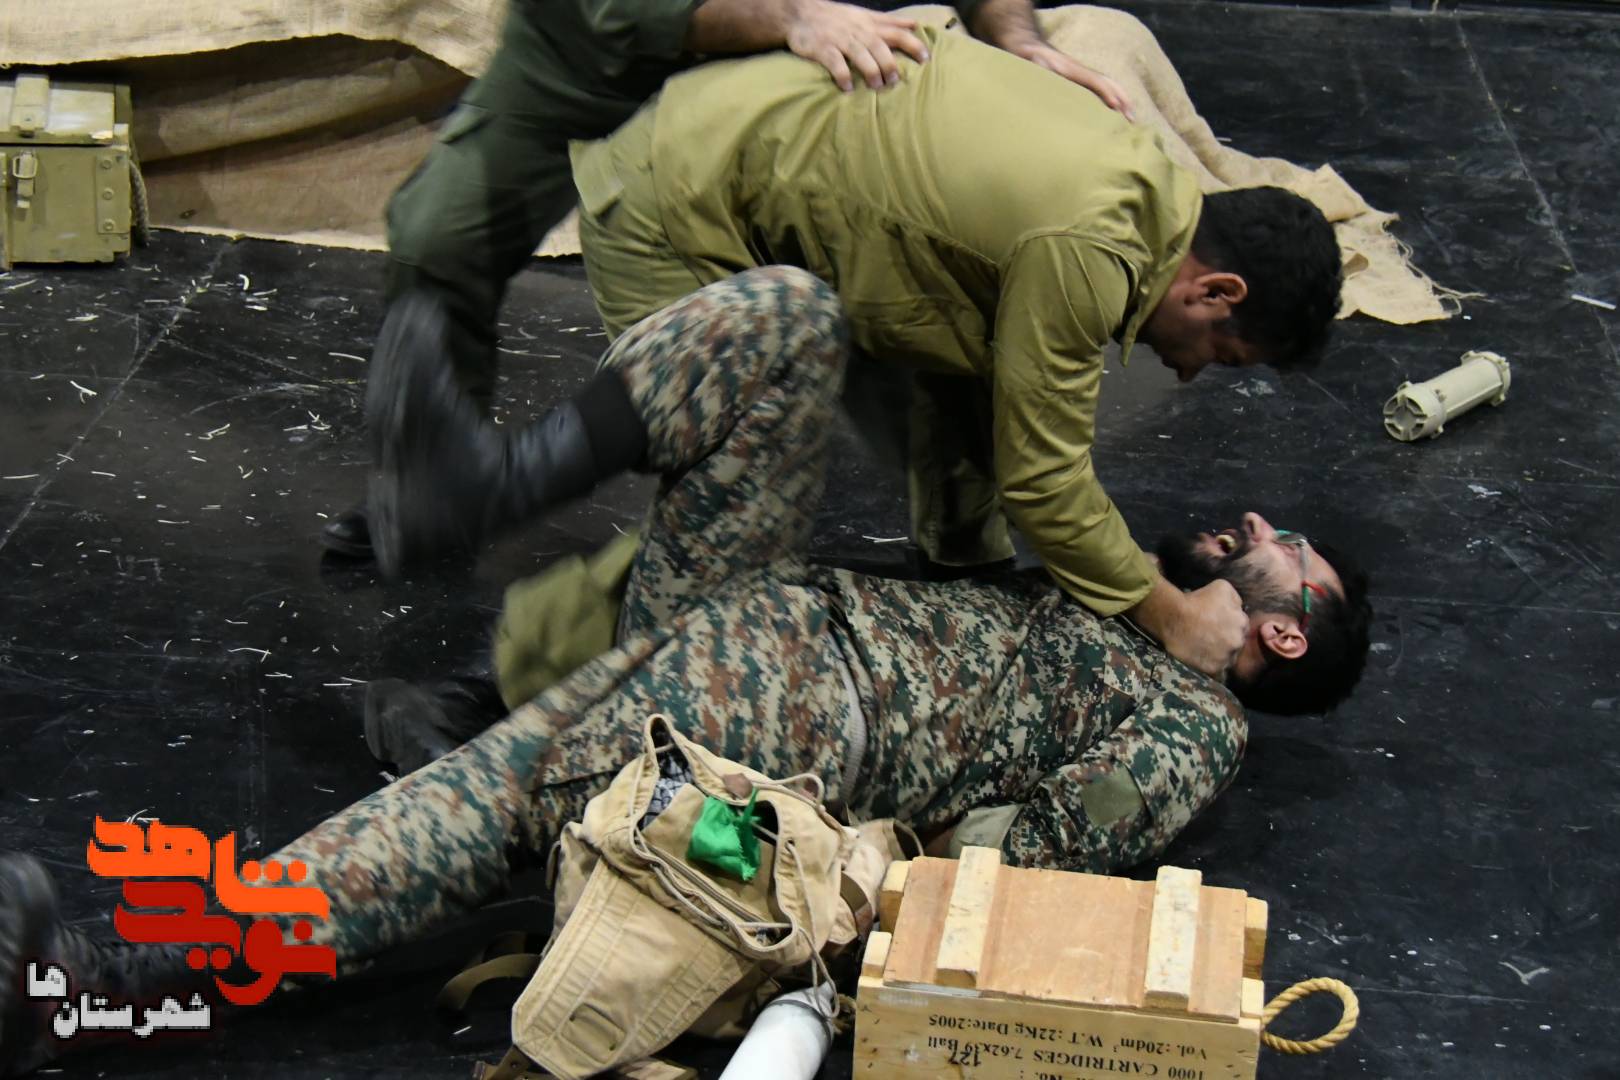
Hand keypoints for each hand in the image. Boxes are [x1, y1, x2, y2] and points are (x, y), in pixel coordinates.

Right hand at [786, 1, 929, 92]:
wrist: (800, 13)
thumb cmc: (836, 18)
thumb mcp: (865, 15)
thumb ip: (889, 21)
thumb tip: (915, 23)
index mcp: (870, 23)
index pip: (897, 31)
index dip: (913, 44)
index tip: (926, 59)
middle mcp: (858, 31)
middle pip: (880, 46)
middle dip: (890, 64)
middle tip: (895, 81)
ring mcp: (840, 39)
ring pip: (860, 54)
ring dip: (870, 71)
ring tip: (876, 86)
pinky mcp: (823, 49)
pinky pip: (835, 63)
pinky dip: (843, 76)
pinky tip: (848, 88)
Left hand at [1001, 38, 1134, 120]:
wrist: (1028, 50)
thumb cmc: (1032, 60)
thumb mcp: (1037, 64)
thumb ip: (1044, 67)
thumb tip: (1050, 72)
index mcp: (1075, 71)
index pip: (1098, 82)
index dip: (1107, 93)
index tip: (1116, 107)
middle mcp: (1083, 74)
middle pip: (1110, 85)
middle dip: (1124, 100)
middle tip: (1133, 119)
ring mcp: (1082, 79)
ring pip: (1108, 88)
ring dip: (1121, 102)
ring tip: (1130, 119)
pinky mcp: (1079, 85)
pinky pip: (1100, 92)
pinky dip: (1110, 102)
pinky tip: (1113, 115)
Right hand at [1131, 577, 1246, 677]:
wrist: (1173, 617)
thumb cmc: (1196, 599)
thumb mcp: (1223, 587)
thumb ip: (1237, 599)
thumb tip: (1240, 608)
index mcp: (1242, 622)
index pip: (1241, 627)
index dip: (1229, 626)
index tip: (1217, 626)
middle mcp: (1238, 642)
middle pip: (1236, 644)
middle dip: (1227, 641)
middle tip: (1212, 638)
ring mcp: (1226, 658)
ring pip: (1228, 659)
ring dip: (1221, 656)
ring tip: (1206, 651)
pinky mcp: (1213, 670)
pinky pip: (1219, 674)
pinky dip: (1213, 669)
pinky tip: (1205, 663)